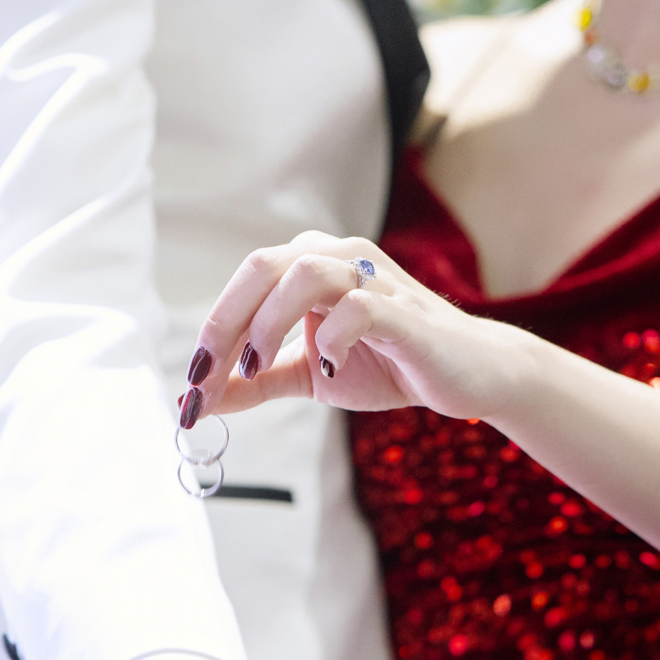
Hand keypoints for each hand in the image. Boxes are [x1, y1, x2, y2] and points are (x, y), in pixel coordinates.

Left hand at [180, 233, 523, 424]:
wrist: (466, 376)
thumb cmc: (390, 364)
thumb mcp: (310, 376)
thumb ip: (256, 381)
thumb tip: (196, 401)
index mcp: (313, 265)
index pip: (247, 282)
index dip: (212, 330)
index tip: (192, 387)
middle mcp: (342, 258)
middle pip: (264, 265)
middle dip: (226, 322)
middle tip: (208, 375)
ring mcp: (376, 279)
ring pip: (305, 273)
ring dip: (268, 323)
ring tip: (256, 368)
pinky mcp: (406, 311)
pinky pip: (360, 306)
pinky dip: (331, 337)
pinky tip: (326, 368)